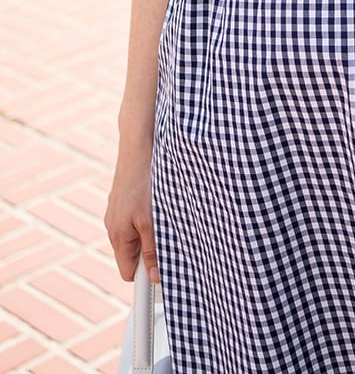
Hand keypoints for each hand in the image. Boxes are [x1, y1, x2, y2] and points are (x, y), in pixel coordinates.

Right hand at [105, 146, 159, 283]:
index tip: (165, 277)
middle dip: (153, 251)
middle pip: (134, 253)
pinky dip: (152, 213)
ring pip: (139, 232)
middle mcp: (114, 224)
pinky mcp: (126, 196)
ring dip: (154, 230)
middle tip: (173, 239)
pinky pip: (139, 215)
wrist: (140, 143)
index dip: (145, 277)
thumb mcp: (152, 220)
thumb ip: (153, 250)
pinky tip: (163, 200)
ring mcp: (119, 209)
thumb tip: (155, 277)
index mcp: (117, 235)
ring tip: (169, 214)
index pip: (128, 272)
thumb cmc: (143, 181)